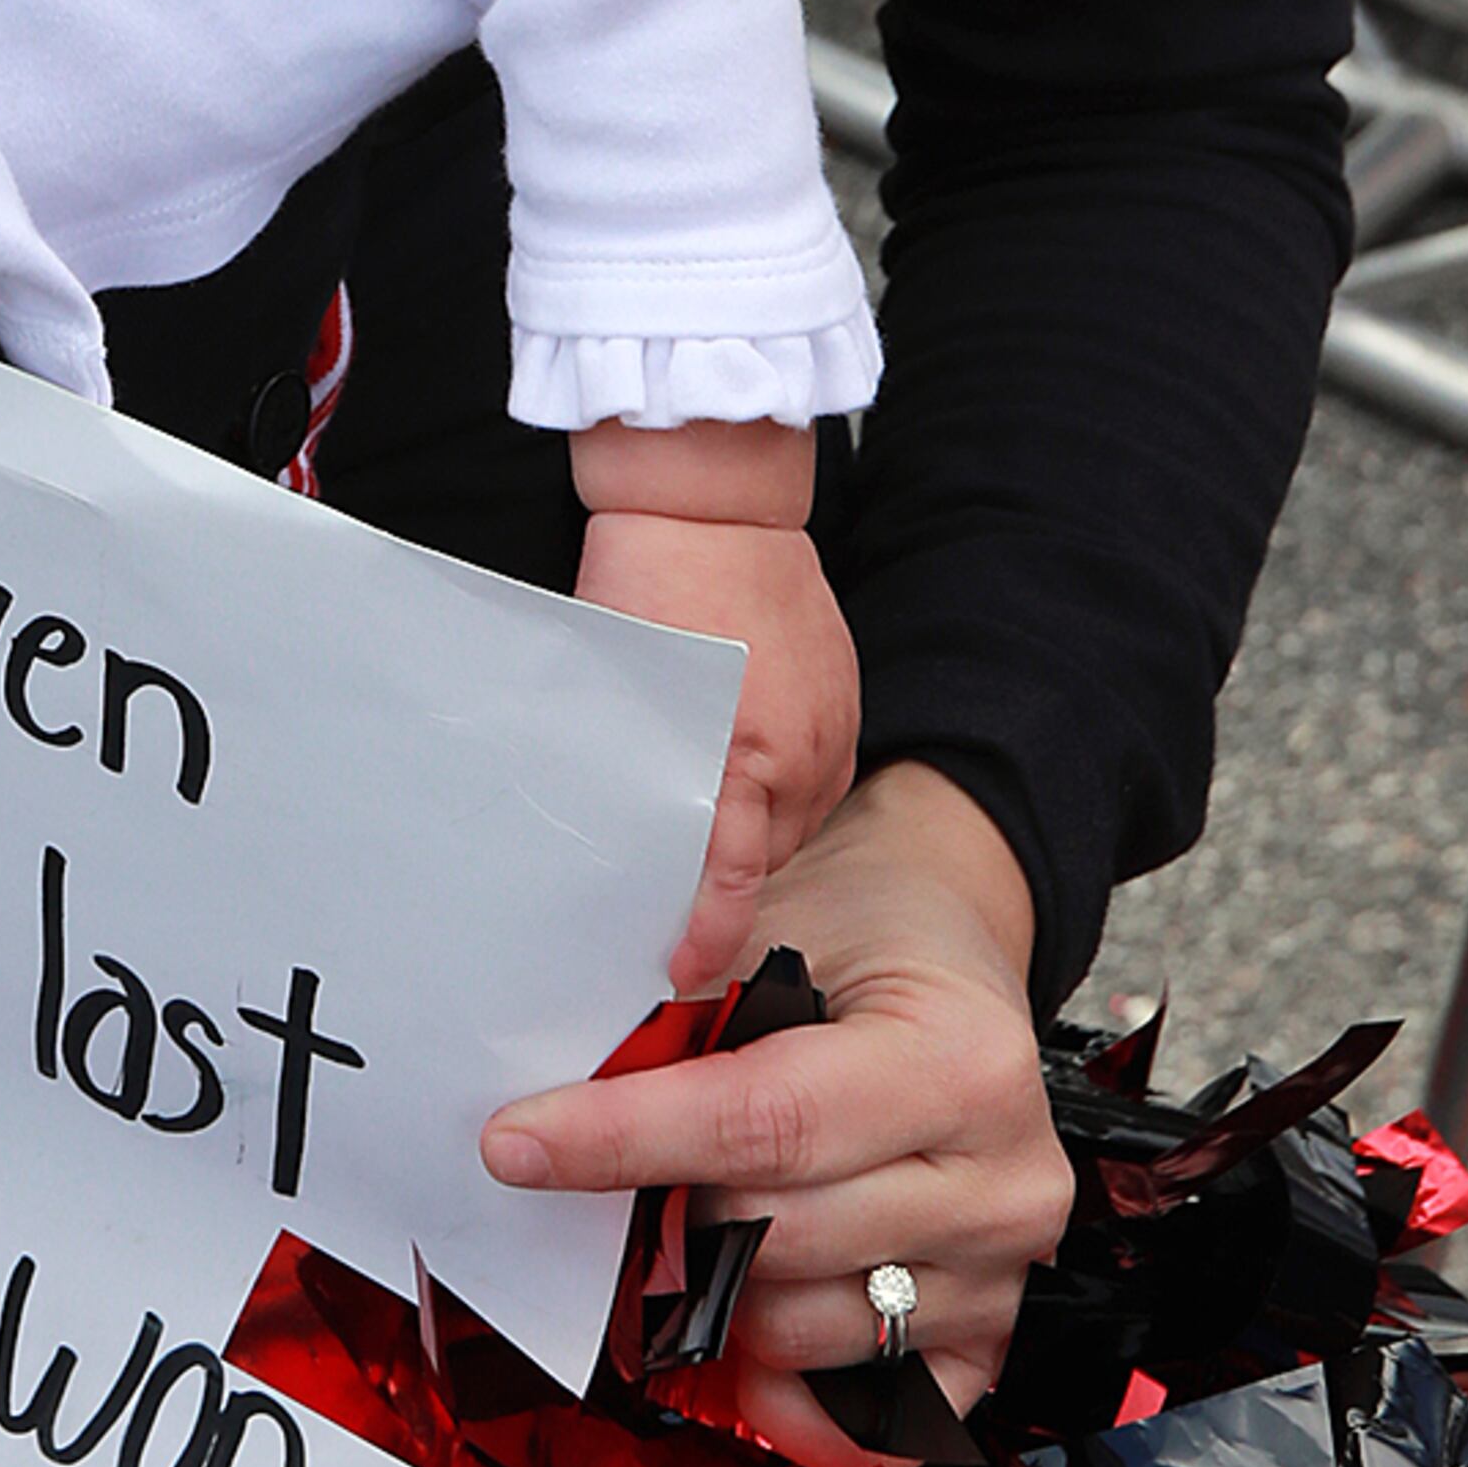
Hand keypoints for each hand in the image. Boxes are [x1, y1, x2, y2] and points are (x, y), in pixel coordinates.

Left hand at [477, 762, 1071, 1462]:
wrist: (953, 946)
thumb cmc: (862, 939)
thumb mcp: (775, 932)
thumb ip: (681, 1020)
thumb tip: (552, 1116)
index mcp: (960, 1062)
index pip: (763, 1123)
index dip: (624, 1138)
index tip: (517, 1144)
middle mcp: (1002, 1181)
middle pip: (770, 1236)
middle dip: (662, 1205)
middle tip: (607, 1167)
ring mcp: (1005, 1274)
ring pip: (795, 1331)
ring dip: (717, 1287)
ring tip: (702, 1212)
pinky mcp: (991, 1340)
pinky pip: (868, 1420)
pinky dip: (788, 1392)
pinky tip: (746, 1332)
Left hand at [574, 509, 860, 995]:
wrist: (708, 500)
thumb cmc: (651, 580)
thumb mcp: (623, 694)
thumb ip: (634, 781)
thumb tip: (623, 855)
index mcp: (744, 759)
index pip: (731, 881)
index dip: (704, 934)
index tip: (681, 966)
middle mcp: (803, 754)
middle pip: (765, 858)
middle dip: (720, 880)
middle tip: (662, 891)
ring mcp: (833, 725)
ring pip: (791, 819)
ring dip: (750, 831)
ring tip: (700, 821)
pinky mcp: (844, 699)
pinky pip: (814, 772)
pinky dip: (777, 784)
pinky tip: (739, 765)